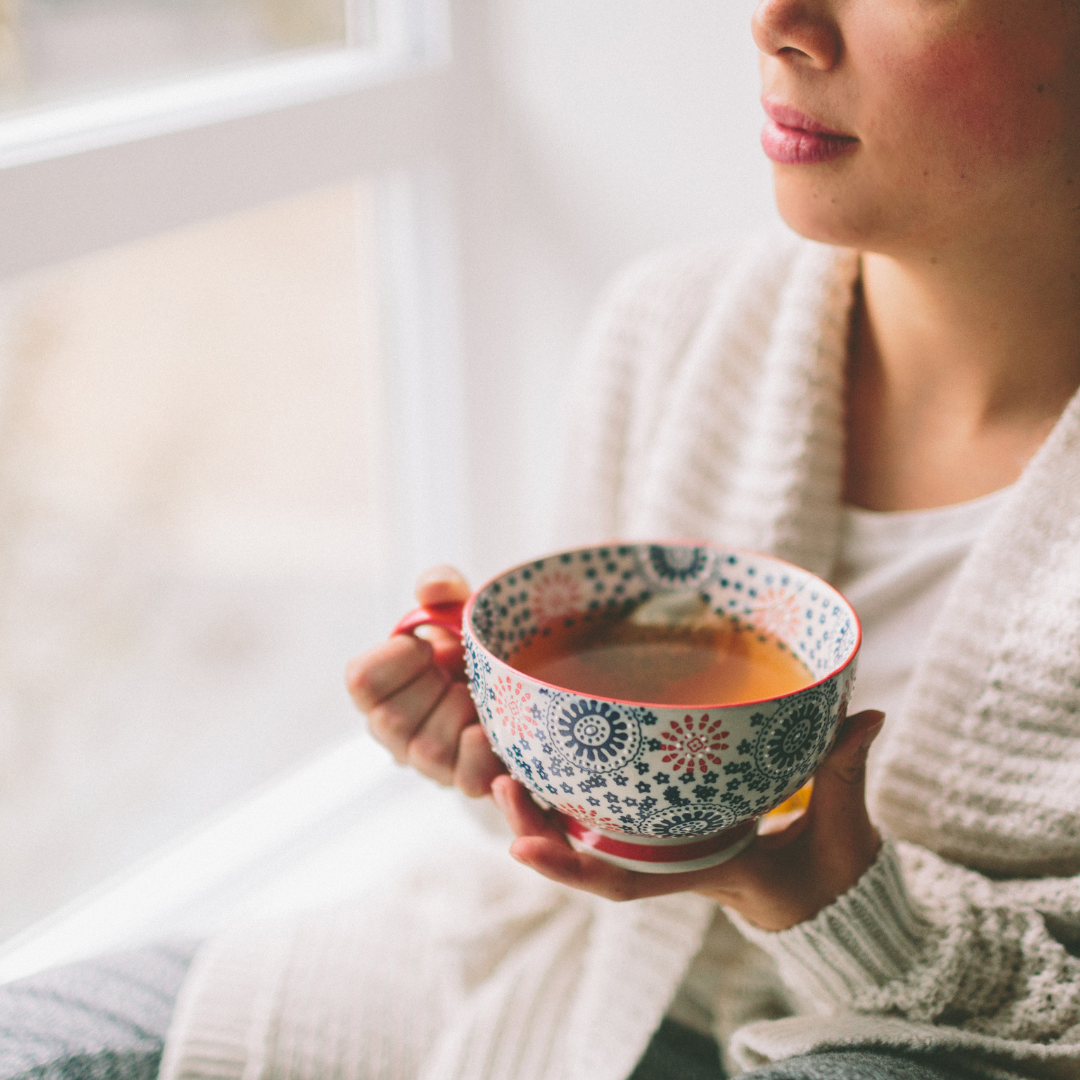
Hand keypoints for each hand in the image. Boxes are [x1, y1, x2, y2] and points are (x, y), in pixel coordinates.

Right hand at [345, 566, 505, 796]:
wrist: (522, 680)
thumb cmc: (472, 645)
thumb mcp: (457, 608)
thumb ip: (441, 586)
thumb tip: (434, 588)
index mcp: (380, 688)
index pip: (361, 681)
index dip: (396, 659)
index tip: (426, 645)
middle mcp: (395, 733)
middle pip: (392, 721)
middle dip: (433, 686)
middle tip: (459, 670)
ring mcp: (431, 763)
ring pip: (431, 749)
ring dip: (464, 712)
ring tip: (483, 695)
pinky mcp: (470, 781)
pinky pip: (470, 780)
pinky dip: (486, 757)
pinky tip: (496, 737)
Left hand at [491, 710, 885, 929]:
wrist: (835, 897)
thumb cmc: (834, 872)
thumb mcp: (844, 828)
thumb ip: (846, 772)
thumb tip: (865, 716)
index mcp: (705, 869)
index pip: (628, 881)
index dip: (572, 868)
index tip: (520, 848)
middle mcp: (673, 860)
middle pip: (589, 855)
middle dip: (536, 824)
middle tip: (497, 781)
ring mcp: (669, 843)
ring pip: (591, 833)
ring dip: (543, 804)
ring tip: (502, 765)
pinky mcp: (674, 823)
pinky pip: (614, 813)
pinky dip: (576, 792)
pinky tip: (548, 756)